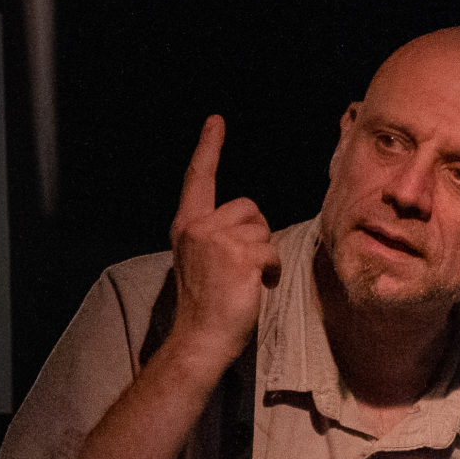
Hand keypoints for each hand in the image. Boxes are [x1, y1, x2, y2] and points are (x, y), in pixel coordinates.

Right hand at [166, 115, 279, 373]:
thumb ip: (215, 234)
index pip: (199, 178)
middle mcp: (199, 226)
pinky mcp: (241, 254)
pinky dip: (272, 269)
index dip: (209, 148)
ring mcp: (218, 238)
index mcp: (187, 225)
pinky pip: (272, 250)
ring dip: (265, 253)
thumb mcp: (200, 260)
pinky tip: (257, 285)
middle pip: (248, 207)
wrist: (200, 337)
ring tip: (248, 279)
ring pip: (263, 229)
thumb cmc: (206, 305)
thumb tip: (248, 224)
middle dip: (256, 232)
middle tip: (244, 265)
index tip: (216, 121)